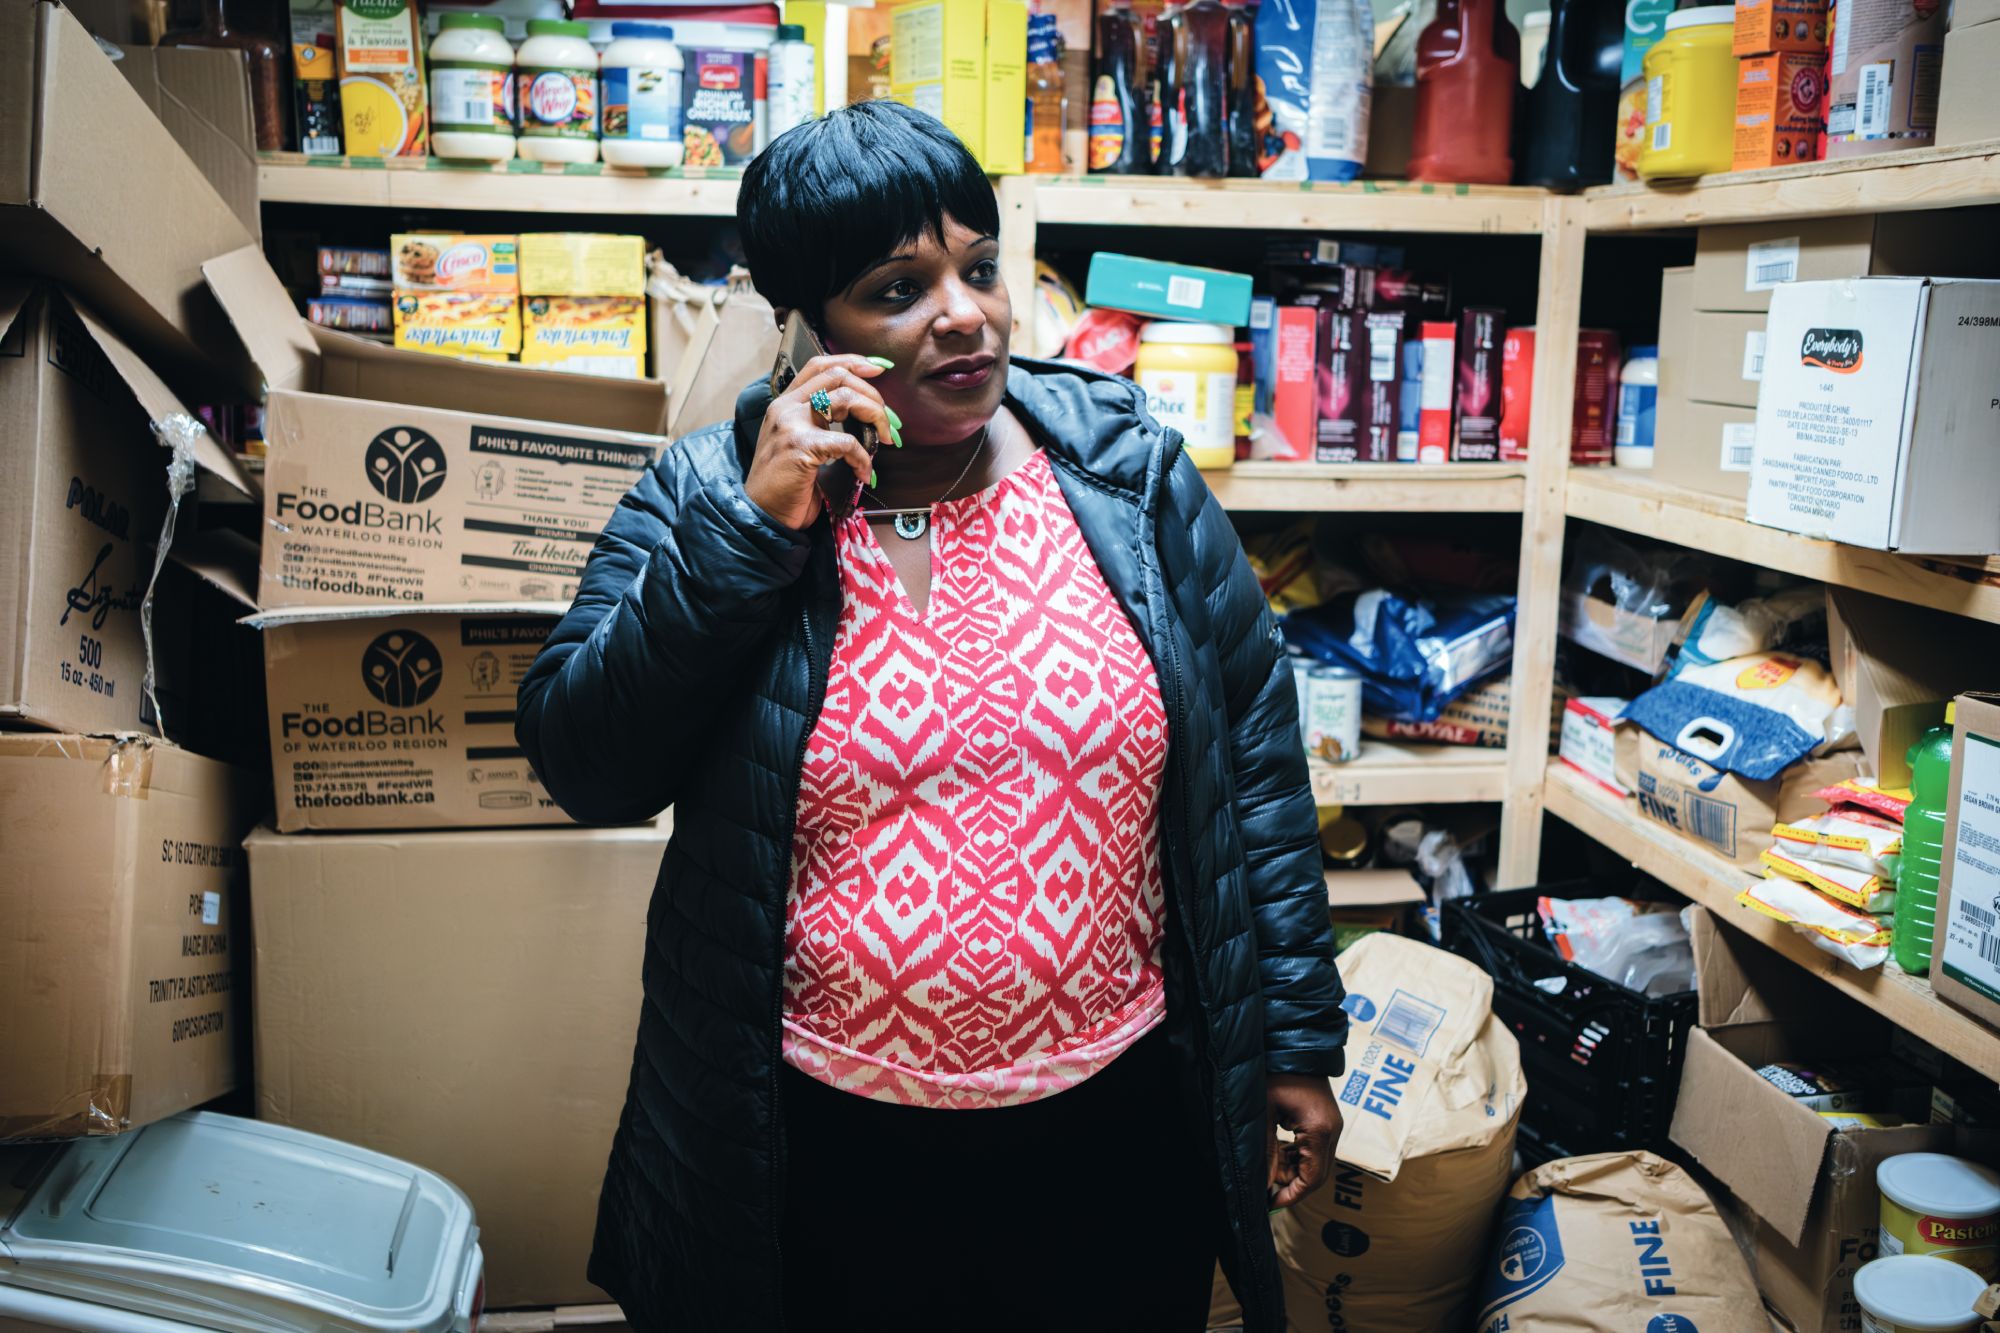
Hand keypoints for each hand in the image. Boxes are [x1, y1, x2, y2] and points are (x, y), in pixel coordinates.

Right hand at [745, 354, 892, 531]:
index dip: (853, 361)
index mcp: (785, 402)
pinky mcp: (800, 446)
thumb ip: (820, 421)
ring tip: (885, 438)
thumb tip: (861, 410)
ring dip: (876, 416)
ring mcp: (791, 424)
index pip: (820, 365)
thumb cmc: (785, 484)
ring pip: (846, 398)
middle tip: (890, 419)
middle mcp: (786, 407)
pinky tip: (865, 473)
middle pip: (838, 376)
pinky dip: (863, 458)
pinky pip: (847, 443)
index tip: (879, 368)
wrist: (762, 514)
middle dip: (873, 394)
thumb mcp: (799, 442)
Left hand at [1265, 1074, 1341, 1210]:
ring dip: (1294, 1170)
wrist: (1295, 1047)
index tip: (1272, 1202)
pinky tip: (1279, 1154)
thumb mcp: (1265, 1112)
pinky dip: (1298, 1157)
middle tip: (1267, 1188)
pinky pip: (1315, 1150)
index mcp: (1319, 1130)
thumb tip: (1264, 1182)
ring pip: (1316, 1163)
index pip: (1312, 1177)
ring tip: (1269, 1169)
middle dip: (1292, 1184)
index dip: (1293, 1194)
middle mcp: (1332, 1131)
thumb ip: (1267, 1150)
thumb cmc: (1277, 1074)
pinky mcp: (1327, 1121)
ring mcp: (1332, 1126)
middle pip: (1317, 1174)